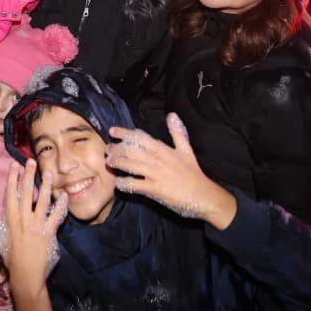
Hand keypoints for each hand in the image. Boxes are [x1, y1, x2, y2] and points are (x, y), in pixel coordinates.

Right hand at [0, 159, 66, 286]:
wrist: (25, 274)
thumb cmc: (9, 256)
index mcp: (10, 218)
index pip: (10, 193)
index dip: (12, 178)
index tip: (14, 165)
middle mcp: (23, 218)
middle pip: (26, 192)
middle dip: (29, 175)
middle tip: (32, 161)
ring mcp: (37, 225)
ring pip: (42, 200)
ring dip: (46, 185)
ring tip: (49, 172)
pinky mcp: (49, 232)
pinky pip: (57, 216)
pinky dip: (61, 205)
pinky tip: (64, 195)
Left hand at [106, 113, 236, 229]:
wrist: (203, 195)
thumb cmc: (193, 172)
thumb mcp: (186, 149)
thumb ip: (177, 132)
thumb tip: (172, 115)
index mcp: (163, 149)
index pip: (140, 137)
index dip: (124, 133)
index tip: (112, 131)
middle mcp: (157, 159)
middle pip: (131, 150)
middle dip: (117, 148)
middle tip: (107, 149)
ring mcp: (155, 174)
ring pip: (130, 165)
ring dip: (117, 163)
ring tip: (109, 162)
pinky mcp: (154, 189)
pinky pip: (135, 185)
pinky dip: (125, 183)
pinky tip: (118, 182)